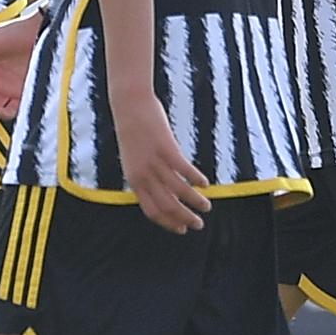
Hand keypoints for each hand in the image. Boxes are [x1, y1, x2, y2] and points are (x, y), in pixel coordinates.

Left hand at [112, 89, 208, 232]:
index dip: (168, 223)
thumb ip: (146, 176)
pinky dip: (196, 180)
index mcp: (134, 180)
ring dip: (195, 202)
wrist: (129, 105)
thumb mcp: (135, 159)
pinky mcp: (166, 148)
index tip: (182, 229)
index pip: (152, 211)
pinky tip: (205, 184)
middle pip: (167, 206)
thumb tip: (163, 191)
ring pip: (178, 191)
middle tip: (199, 225)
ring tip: (206, 206)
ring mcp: (154, 162)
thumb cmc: (134, 132)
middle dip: (184, 218)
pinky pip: (184, 170)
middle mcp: (143, 175)